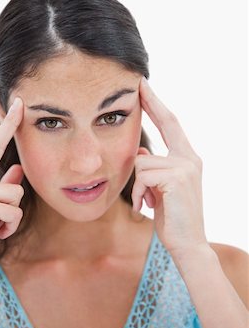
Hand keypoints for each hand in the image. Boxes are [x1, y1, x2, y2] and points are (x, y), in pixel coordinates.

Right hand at [0, 97, 23, 279]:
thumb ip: (2, 186)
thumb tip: (19, 170)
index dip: (5, 126)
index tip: (17, 106)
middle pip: (1, 160)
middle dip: (9, 136)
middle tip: (20, 104)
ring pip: (16, 192)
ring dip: (13, 214)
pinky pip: (14, 211)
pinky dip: (10, 226)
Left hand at [132, 77, 208, 255]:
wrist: (187, 244)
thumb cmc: (171, 217)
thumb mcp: (161, 188)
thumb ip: (154, 169)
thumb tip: (141, 155)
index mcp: (187, 158)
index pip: (171, 124)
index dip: (158, 105)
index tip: (145, 88)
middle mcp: (190, 158)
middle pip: (167, 122)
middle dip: (152, 102)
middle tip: (139, 83)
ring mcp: (186, 166)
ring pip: (143, 161)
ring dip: (138, 185)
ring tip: (147, 201)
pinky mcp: (177, 178)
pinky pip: (143, 175)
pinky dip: (139, 192)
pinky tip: (147, 206)